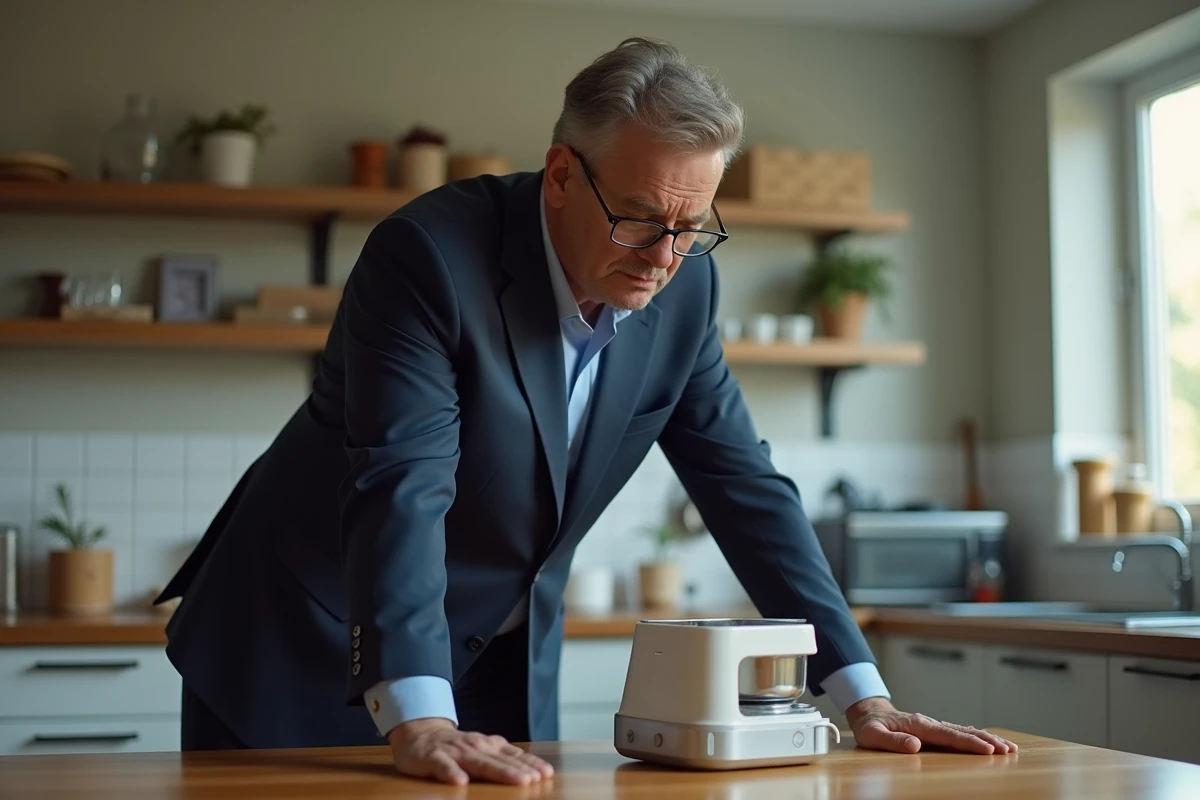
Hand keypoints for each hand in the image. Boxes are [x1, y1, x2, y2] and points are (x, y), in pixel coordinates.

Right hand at [387, 718, 554, 785]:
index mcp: (488, 746)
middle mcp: (475, 747)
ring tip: (517, 781)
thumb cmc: (455, 747)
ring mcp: (455, 752)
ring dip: (499, 772)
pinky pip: (443, 766)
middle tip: (536, 779)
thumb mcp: (482, 749)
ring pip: (479, 763)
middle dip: (519, 770)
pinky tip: (460, 781)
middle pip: (500, 761)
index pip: (513, 755)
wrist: (419, 733)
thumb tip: (532, 769)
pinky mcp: (434, 758)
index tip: (546, 773)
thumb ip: (503, 758)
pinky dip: (452, 773)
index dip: (530, 764)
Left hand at [846, 697, 1016, 754]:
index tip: (988, 749)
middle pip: (963, 732)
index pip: (949, 735)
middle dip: (987, 741)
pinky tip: (990, 743)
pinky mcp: (935, 730)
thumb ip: (892, 740)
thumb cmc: (870, 726)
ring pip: (965, 731)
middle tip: (1008, 750)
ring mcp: (934, 725)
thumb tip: (915, 745)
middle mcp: (930, 723)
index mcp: (918, 725)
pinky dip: (977, 737)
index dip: (969, 743)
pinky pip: (960, 733)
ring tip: (1009, 747)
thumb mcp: (873, 735)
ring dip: (987, 738)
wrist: (869, 713)